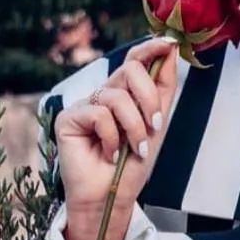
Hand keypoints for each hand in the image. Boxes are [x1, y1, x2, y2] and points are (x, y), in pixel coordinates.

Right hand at [55, 39, 176, 239]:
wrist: (112, 195)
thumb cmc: (133, 164)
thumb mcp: (157, 122)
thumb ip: (162, 86)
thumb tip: (170, 48)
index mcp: (125, 93)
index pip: (135, 60)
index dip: (151, 48)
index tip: (169, 43)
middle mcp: (104, 94)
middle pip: (130, 70)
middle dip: (148, 98)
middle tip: (155, 125)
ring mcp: (85, 104)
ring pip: (117, 95)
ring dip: (134, 126)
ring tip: (135, 149)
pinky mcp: (68, 117)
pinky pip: (98, 114)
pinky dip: (112, 137)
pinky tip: (110, 154)